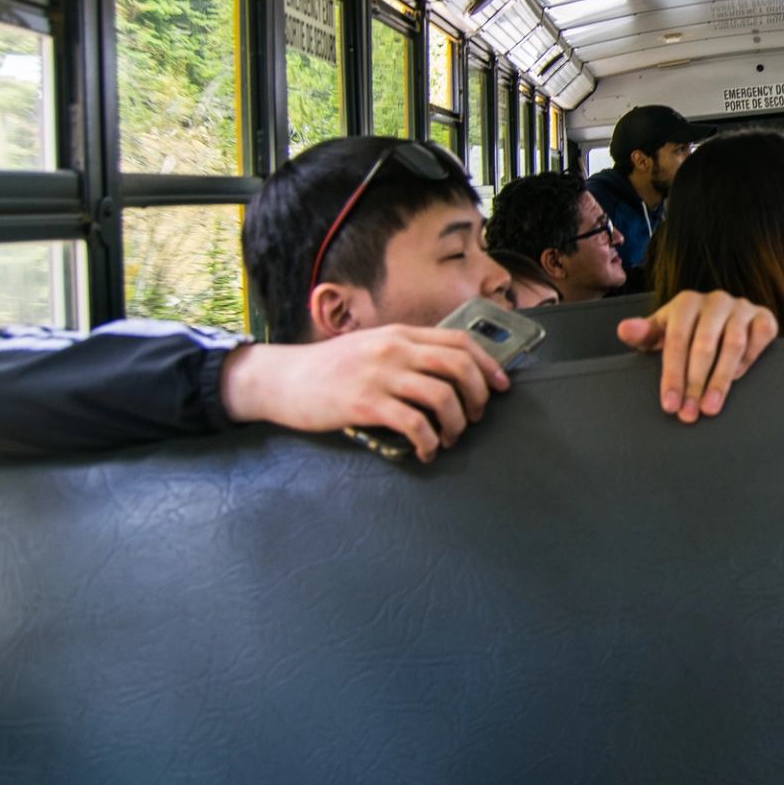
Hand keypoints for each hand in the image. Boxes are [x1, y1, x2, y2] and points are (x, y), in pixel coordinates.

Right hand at [219, 327, 510, 463]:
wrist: (283, 379)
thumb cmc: (329, 368)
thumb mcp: (372, 346)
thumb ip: (406, 352)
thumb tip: (447, 372)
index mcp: (401, 334)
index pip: (460, 341)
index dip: (488, 364)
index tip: (501, 386)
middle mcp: (394, 349)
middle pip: (459, 366)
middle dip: (479, 395)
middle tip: (477, 416)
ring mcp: (380, 375)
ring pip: (442, 396)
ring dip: (457, 424)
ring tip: (448, 438)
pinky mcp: (366, 403)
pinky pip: (415, 424)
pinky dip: (429, 442)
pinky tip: (426, 450)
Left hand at [617, 290, 779, 423]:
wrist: (722, 318)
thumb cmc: (685, 330)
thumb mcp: (661, 332)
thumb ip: (643, 334)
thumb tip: (624, 329)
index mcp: (685, 303)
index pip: (676, 341)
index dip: (672, 376)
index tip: (670, 404)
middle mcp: (715, 301)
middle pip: (704, 345)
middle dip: (695, 384)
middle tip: (689, 413)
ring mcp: (741, 307)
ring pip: (733, 344)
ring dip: (721, 380)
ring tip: (710, 407)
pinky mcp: (764, 316)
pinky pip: (759, 338)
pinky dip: (749, 360)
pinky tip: (736, 379)